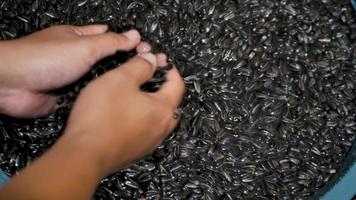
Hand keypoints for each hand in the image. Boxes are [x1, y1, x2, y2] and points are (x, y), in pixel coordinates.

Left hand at [0, 25, 140, 116]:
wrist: (12, 84)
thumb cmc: (43, 58)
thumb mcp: (85, 46)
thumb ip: (111, 42)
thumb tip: (133, 36)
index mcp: (79, 37)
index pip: (109, 36)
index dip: (127, 42)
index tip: (146, 50)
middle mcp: (76, 56)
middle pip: (105, 59)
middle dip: (122, 64)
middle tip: (146, 71)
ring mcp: (71, 76)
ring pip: (98, 79)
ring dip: (111, 82)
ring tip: (135, 89)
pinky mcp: (66, 95)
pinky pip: (88, 95)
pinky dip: (98, 96)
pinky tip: (114, 101)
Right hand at [62, 52, 184, 175]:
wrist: (84, 155)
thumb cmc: (102, 116)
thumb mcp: (120, 79)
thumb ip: (140, 66)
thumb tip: (153, 59)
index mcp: (163, 109)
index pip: (177, 85)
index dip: (170, 69)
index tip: (161, 60)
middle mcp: (161, 129)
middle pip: (171, 104)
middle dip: (164, 87)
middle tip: (150, 75)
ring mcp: (149, 143)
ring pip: (159, 119)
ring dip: (153, 104)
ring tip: (138, 93)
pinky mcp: (135, 151)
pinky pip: (146, 130)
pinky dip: (142, 118)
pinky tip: (126, 113)